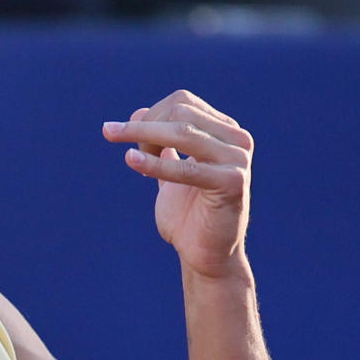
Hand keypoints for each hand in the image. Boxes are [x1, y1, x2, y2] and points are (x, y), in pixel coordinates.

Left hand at [104, 90, 254, 279]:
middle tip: (126, 148)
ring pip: (183, 133)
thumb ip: (158, 143)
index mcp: (225, 132)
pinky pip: (187, 168)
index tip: (130, 138)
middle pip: (180, 114)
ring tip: (121, 148)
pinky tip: (131, 161)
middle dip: (145, 127)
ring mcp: (238, 160)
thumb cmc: (187, 216)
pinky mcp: (233, 183)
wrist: (206, 256)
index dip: (151, 116)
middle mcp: (237, 140)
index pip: (182, 103)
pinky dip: (155, 164)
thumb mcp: (168, 171)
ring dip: (144, 137)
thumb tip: (138, 112)